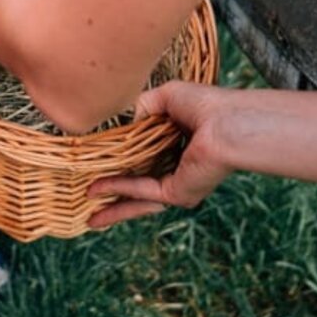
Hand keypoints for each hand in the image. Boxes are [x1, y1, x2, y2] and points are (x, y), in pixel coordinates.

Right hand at [87, 81, 231, 227]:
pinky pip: (142, 191)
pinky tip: (98, 188)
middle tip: (89, 199)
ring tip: (90, 218)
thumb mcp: (166, 98)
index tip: (96, 161)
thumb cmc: (205, 105)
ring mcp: (178, 184)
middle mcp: (178, 168)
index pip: (144, 157)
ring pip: (137, 197)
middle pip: (138, 184)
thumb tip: (118, 118)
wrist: (227, 123)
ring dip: (113, 205)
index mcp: (178, 145)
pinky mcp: (178, 193)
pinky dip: (119, 189)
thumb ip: (141, 107)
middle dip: (114, 195)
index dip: (120, 160)